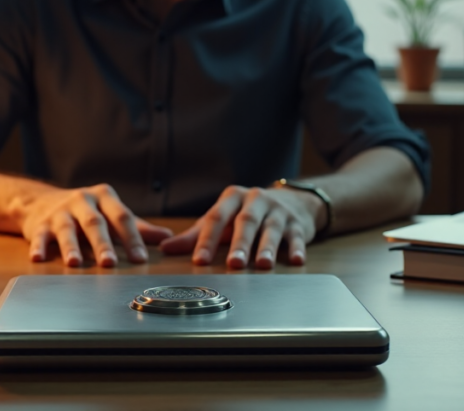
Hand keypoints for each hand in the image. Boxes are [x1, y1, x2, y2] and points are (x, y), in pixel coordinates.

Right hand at [20, 183, 172, 266]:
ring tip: (75, 263)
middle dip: (102, 244)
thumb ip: (138, 227)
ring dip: (71, 247)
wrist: (41, 201)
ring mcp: (60, 212)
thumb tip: (168, 237)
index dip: (132, 238)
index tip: (140, 258)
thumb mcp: (112, 214)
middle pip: (94, 223)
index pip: (122, 217)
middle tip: (109, 263)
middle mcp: (82, 201)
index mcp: (104, 197)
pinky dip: (39, 247)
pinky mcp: (40, 224)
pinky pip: (39, 236)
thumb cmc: (86, 212)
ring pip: (67, 229)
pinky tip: (38, 259)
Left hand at [159, 186, 325, 268]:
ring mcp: (279, 211)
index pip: (216, 218)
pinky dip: (297, 248)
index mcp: (233, 198)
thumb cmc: (248, 214)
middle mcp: (256, 200)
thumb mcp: (222, 219)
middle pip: (246, 222)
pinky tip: (296, 261)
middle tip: (233, 264)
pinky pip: (297, 236)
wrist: (292, 201)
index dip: (207, 240)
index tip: (199, 260)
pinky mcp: (298, 223)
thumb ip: (195, 235)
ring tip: (263, 265)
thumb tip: (165, 249)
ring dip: (267, 247)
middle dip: (240, 244)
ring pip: (271, 229)